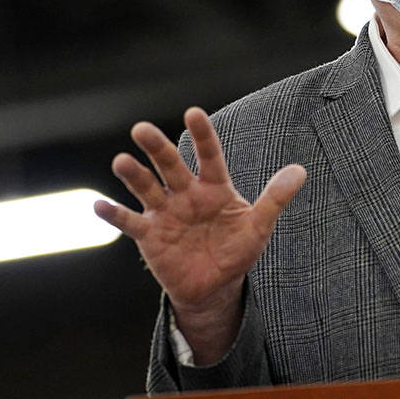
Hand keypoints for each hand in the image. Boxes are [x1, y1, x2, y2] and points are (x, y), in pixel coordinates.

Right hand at [94, 107, 304, 360]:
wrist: (214, 286)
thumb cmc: (237, 250)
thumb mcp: (259, 226)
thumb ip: (275, 198)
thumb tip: (300, 170)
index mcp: (214, 187)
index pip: (208, 155)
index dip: (202, 135)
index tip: (193, 112)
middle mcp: (186, 193)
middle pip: (169, 165)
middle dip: (157, 147)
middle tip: (141, 129)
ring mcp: (165, 212)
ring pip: (146, 188)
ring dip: (133, 175)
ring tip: (121, 161)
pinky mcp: (149, 235)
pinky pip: (129, 222)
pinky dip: (114, 214)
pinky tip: (99, 205)